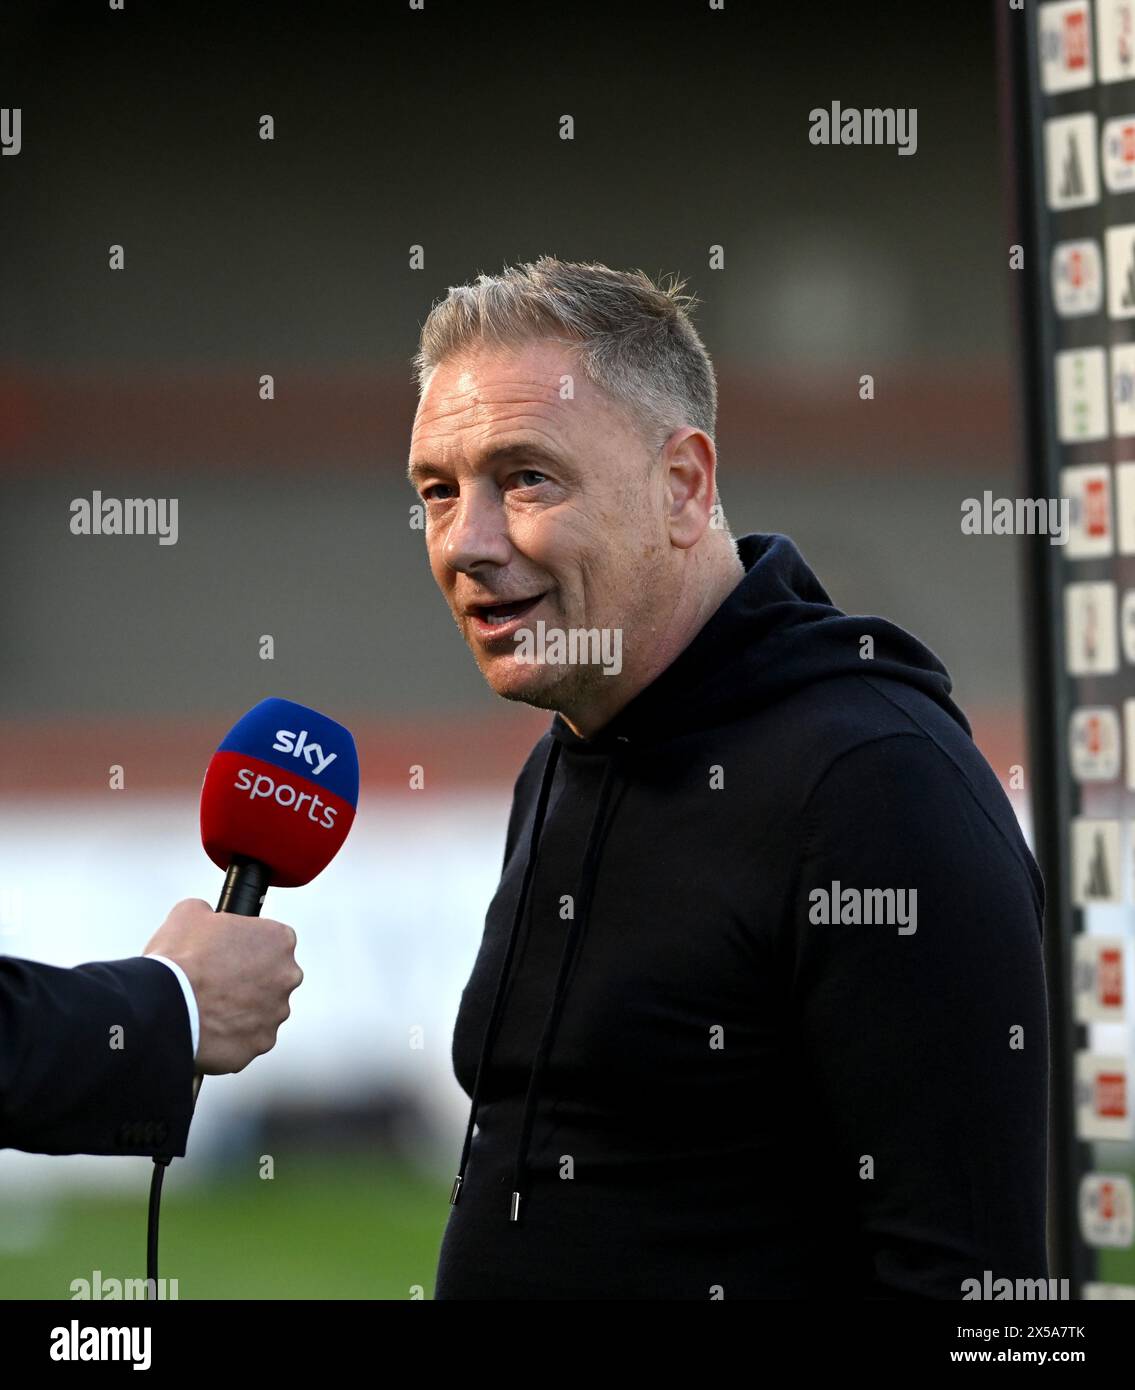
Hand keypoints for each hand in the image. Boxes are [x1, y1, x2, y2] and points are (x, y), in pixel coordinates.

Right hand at [144, 898, 302, 1074]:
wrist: (165, 1006)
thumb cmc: (180, 959)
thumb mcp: (191, 912)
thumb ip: (211, 912)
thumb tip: (208, 916)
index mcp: (279, 940)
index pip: (272, 940)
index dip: (246, 946)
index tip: (228, 954)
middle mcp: (287, 976)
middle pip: (272, 977)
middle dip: (250, 980)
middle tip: (218, 982)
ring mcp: (276, 1013)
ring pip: (262, 1010)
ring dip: (242, 1009)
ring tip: (210, 1008)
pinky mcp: (261, 1042)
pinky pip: (249, 1038)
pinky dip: (233, 1035)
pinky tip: (210, 1028)